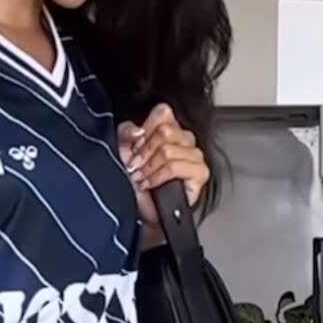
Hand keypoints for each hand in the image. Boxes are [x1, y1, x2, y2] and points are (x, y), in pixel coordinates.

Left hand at [118, 104, 209, 232]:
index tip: (135, 148)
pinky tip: (151, 184)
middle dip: (145, 152)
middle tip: (135, 167)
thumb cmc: (136, 182)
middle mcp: (184, 139)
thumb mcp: (122, 150)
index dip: (146, 130)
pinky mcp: (200, 173)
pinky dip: (158, 176)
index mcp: (169, 128)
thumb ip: (126, 132)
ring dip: (150, 167)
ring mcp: (195, 155)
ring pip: (169, 149)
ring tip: (142, 178)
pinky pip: (175, 167)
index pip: (164, 112)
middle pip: (166, 130)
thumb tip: (138, 130)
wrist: (142, 211)